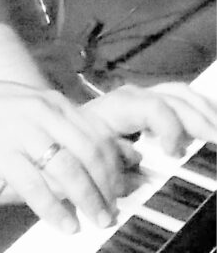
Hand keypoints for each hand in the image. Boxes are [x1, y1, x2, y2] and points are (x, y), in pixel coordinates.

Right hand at [0, 79, 127, 234]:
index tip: (122, 189)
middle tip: (113, 211)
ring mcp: (21, 132)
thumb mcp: (30, 106)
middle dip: (107, 187)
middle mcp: (42, 114)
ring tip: (97, 221)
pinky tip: (65, 225)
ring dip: (88, 201)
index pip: (97, 134)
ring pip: (68, 170)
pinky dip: (55, 209)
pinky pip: (36, 186)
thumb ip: (64, 125)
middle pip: (89, 153)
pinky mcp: (1, 154)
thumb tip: (99, 146)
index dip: (115, 166)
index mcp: (52, 102)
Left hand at [83, 82, 216, 157]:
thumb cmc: (70, 148)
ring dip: (203, 111)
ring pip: (179, 94)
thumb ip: (110, 162)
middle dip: (199, 118)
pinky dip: (198, 109)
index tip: (175, 152)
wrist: (56, 133)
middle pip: (173, 97)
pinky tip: (209, 124)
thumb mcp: (83, 156)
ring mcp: (141, 98)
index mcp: (114, 107)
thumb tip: (138, 163)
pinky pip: (178, 100)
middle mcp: (131, 97)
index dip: (170, 125)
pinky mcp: (147, 106)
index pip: (151, 106)